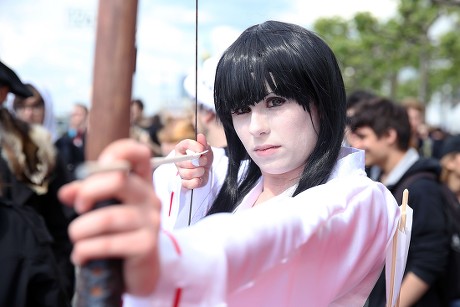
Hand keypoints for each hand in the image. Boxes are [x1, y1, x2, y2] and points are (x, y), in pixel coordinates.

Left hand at [58, 139, 160, 295]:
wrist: (142, 270)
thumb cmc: (121, 234)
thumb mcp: (105, 209)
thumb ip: (86, 195)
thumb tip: (65, 193)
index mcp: (142, 183)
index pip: (139, 153)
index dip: (115, 153)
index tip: (92, 172)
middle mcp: (150, 198)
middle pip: (118, 179)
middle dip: (88, 192)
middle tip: (79, 209)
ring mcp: (151, 221)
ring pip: (106, 217)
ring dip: (80, 230)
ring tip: (77, 240)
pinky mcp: (147, 245)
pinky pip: (107, 244)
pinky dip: (85, 251)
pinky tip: (81, 256)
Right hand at [174, 133, 212, 188]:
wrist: (206, 170)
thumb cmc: (203, 157)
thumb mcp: (206, 149)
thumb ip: (203, 143)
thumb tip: (200, 136)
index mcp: (181, 149)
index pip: (184, 144)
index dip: (194, 146)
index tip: (202, 149)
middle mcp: (178, 160)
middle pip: (186, 161)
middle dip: (199, 162)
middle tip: (204, 161)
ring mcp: (180, 172)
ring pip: (188, 173)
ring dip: (200, 172)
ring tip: (202, 170)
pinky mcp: (183, 182)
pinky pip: (189, 183)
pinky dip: (197, 181)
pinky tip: (199, 178)